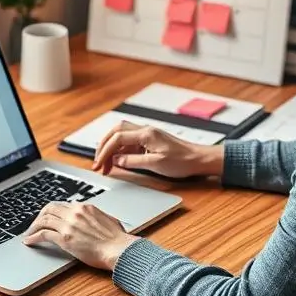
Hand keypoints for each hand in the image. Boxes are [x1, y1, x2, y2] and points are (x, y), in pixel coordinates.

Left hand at [22, 201, 137, 269]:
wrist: (119, 249)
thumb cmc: (117, 239)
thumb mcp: (107, 220)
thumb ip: (95, 217)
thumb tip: (93, 219)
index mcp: (84, 207)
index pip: (61, 205)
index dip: (52, 211)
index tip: (47, 217)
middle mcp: (75, 213)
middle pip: (49, 209)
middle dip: (40, 216)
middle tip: (35, 224)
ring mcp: (69, 225)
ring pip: (43, 220)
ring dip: (33, 227)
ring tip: (29, 233)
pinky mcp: (65, 239)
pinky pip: (43, 234)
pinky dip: (34, 237)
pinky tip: (30, 241)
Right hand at [91, 120, 223, 178]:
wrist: (198, 159)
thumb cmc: (181, 161)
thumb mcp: (155, 164)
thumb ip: (133, 162)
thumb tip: (116, 160)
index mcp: (145, 134)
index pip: (117, 138)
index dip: (105, 151)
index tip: (99, 164)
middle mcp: (144, 130)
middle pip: (115, 131)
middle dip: (103, 145)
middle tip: (98, 162)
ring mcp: (146, 134)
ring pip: (121, 135)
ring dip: (110, 147)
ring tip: (105, 163)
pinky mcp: (148, 141)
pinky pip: (128, 141)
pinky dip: (119, 150)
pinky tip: (117, 161)